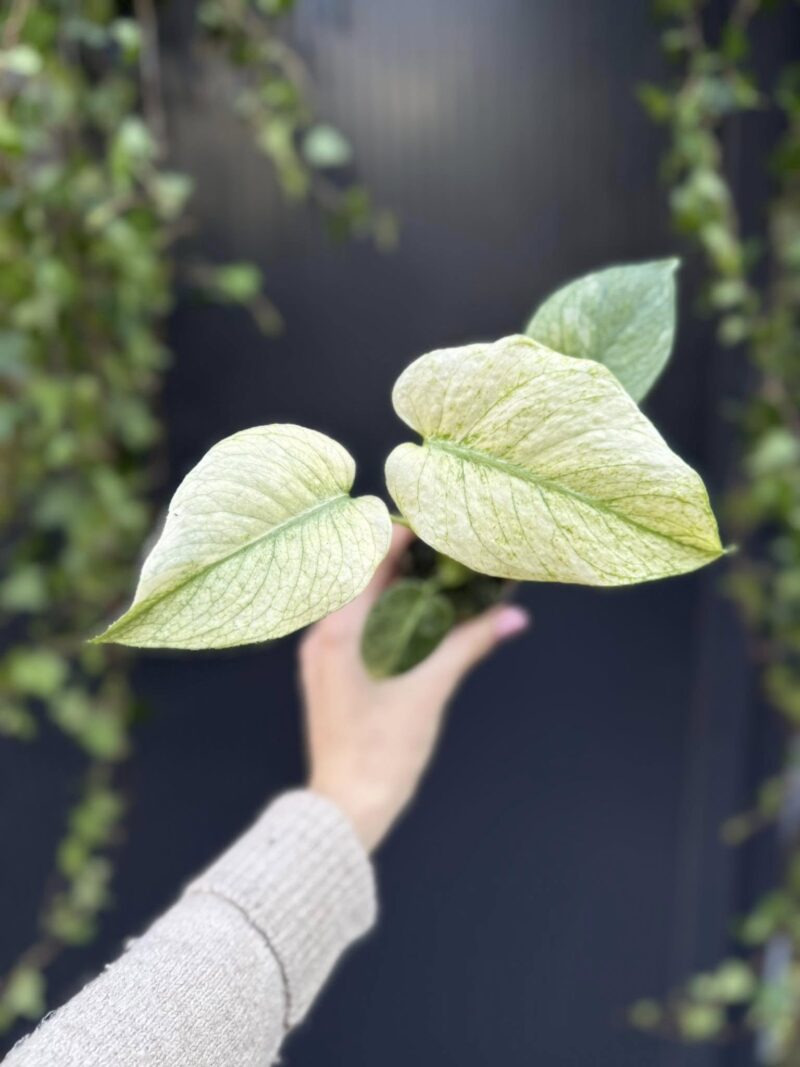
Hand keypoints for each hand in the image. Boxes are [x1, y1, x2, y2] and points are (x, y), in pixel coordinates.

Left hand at [300, 526, 529, 851]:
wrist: (347, 807)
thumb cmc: (381, 751)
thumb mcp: (430, 691)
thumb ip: (470, 644)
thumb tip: (514, 616)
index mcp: (338, 629)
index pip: (365, 558)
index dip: (400, 534)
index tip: (438, 523)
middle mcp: (323, 632)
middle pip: (361, 573)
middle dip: (404, 556)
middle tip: (447, 545)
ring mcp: (323, 653)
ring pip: (359, 598)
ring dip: (395, 583)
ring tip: (439, 573)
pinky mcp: (331, 671)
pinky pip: (357, 622)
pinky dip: (386, 609)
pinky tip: (420, 613)